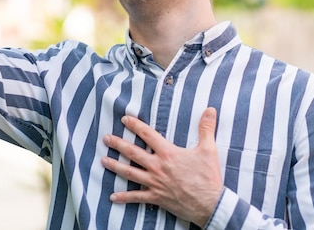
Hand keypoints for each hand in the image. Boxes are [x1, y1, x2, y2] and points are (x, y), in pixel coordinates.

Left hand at [102, 107, 222, 227]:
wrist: (209, 203)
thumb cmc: (208, 176)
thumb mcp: (208, 149)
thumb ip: (206, 128)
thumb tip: (210, 110)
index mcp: (168, 153)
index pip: (148, 135)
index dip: (135, 125)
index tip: (124, 119)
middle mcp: (157, 167)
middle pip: (133, 153)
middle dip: (117, 144)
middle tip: (105, 138)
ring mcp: (155, 183)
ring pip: (130, 173)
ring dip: (115, 166)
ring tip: (103, 161)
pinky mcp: (156, 198)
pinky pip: (136, 197)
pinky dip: (124, 197)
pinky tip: (113, 197)